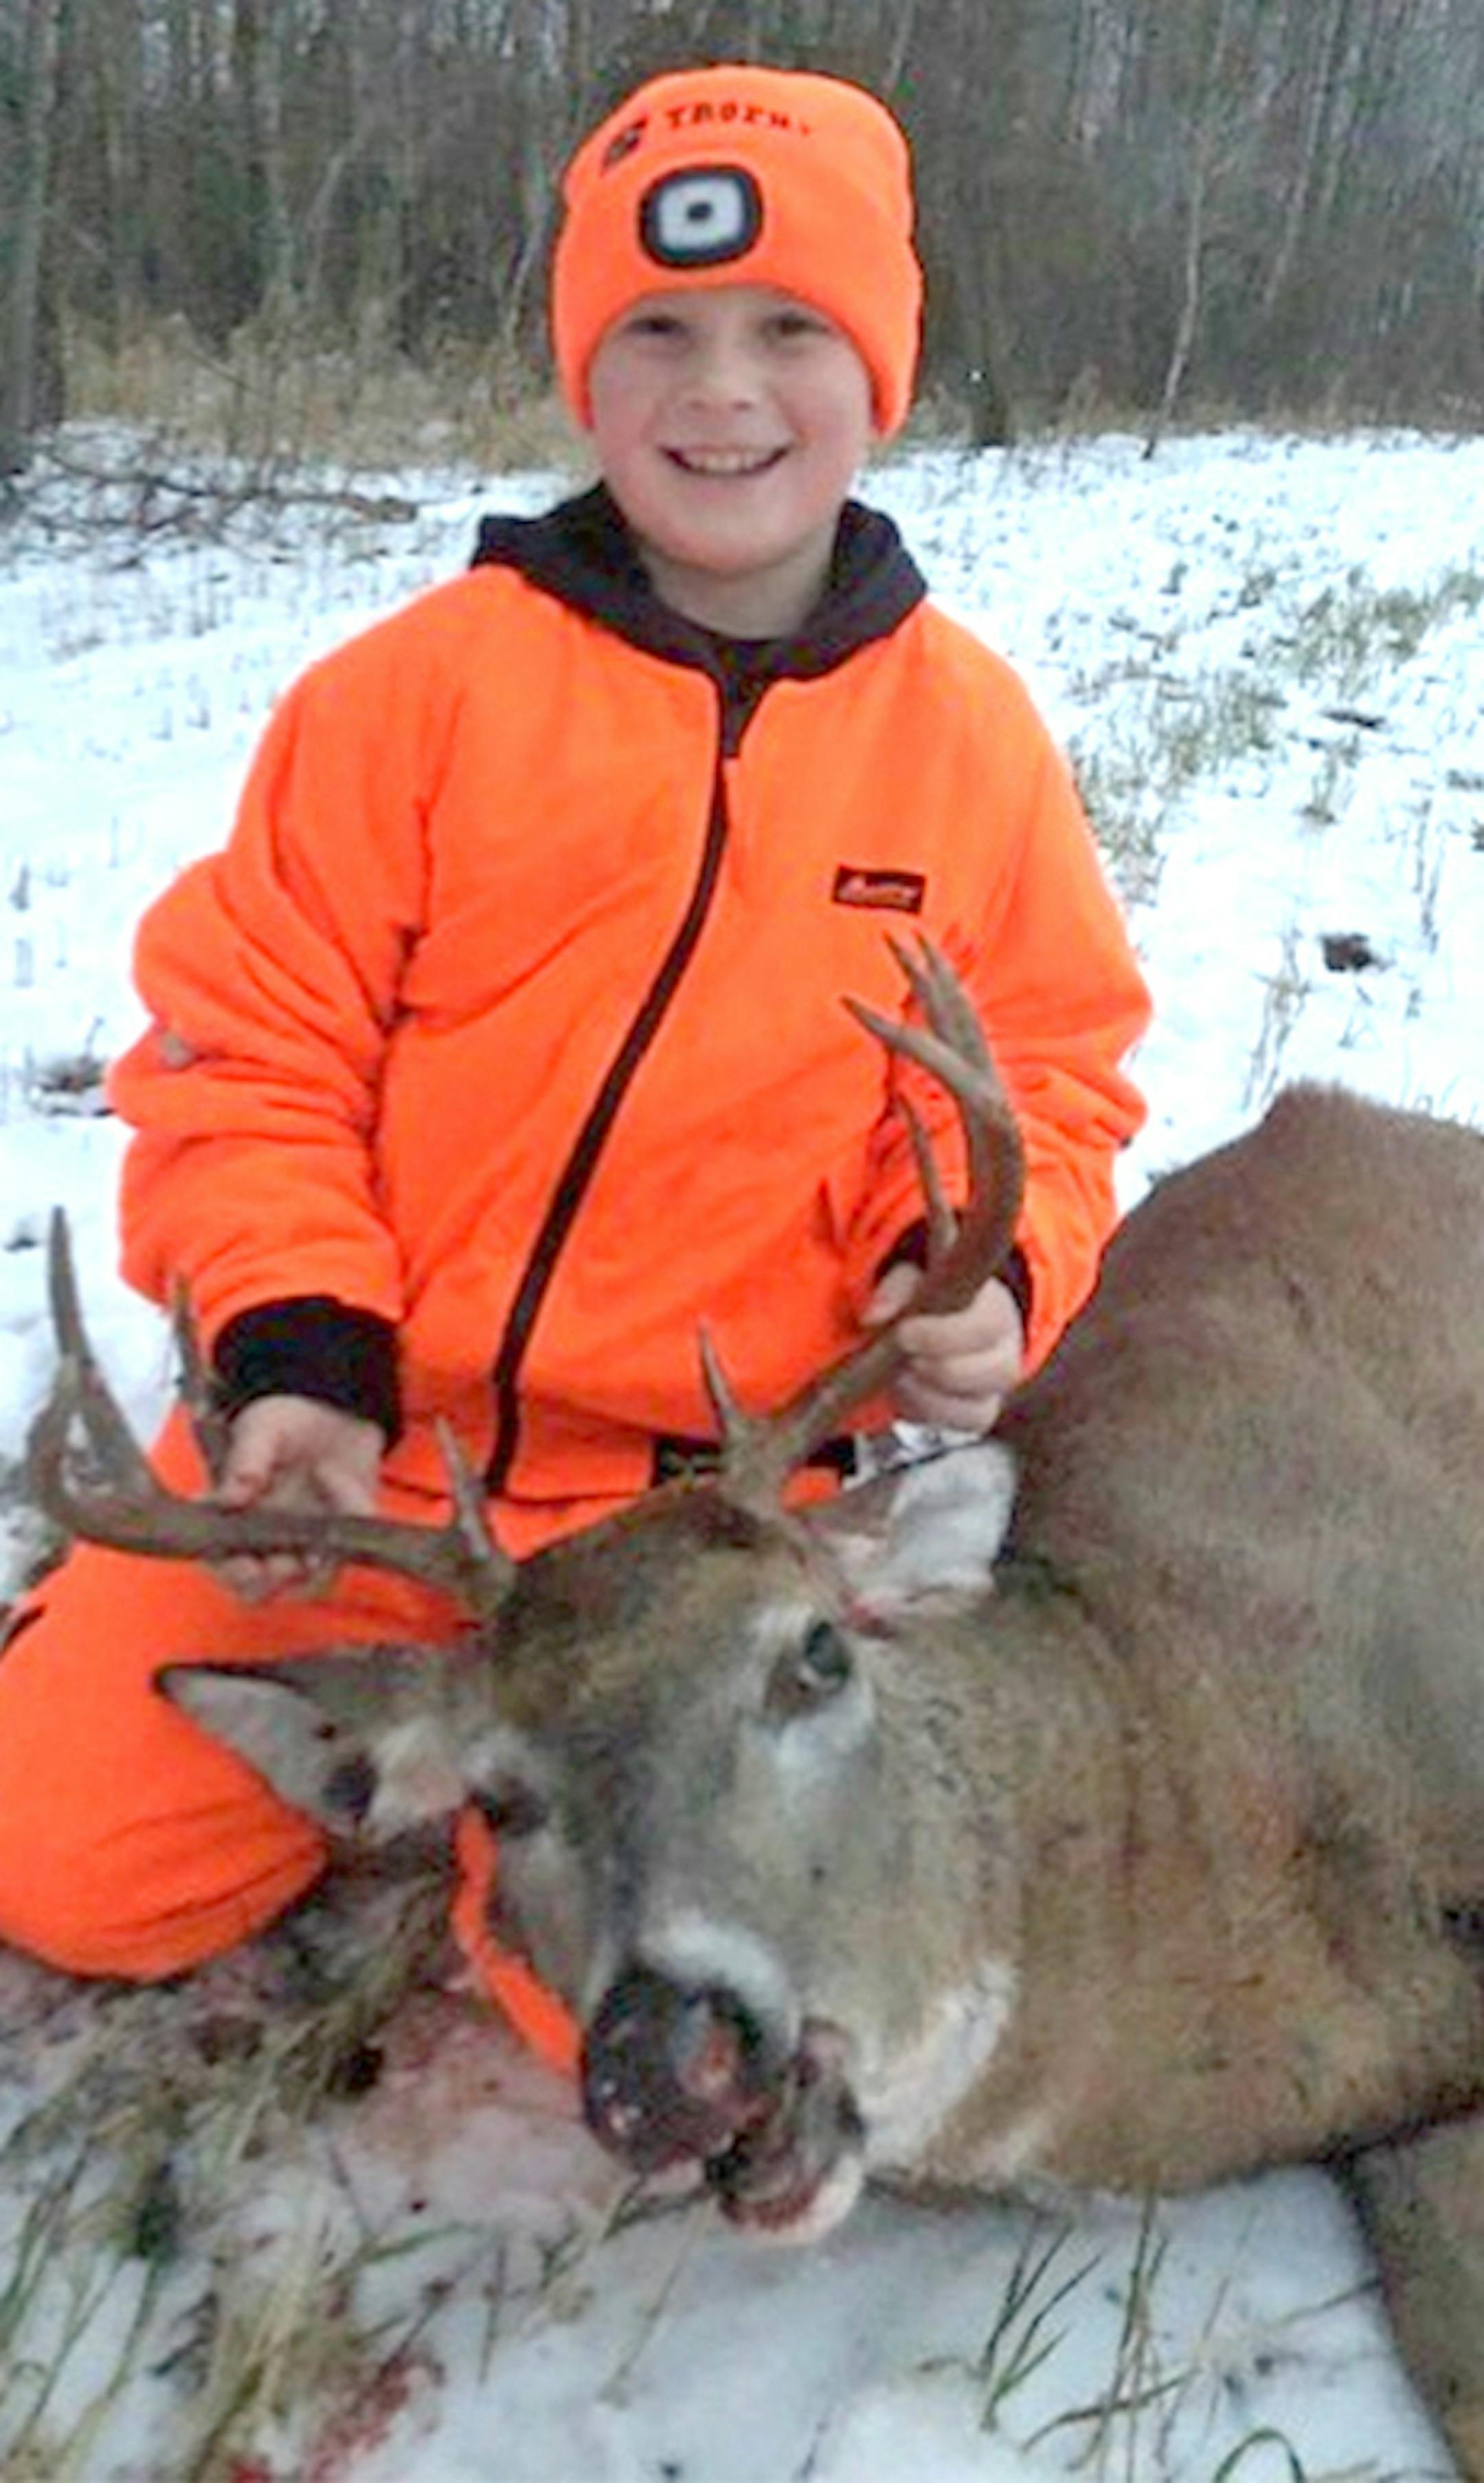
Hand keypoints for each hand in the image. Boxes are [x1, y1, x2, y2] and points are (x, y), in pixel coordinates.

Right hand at [212, 1395, 384, 1602]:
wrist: (336, 1412)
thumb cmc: (287, 1422)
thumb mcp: (262, 1429)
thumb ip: (246, 1461)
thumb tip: (229, 1497)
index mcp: (230, 1517)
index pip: (217, 1559)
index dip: (227, 1570)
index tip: (244, 1564)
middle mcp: (261, 1541)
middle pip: (255, 1589)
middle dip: (267, 1584)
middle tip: (284, 1564)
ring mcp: (300, 1547)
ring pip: (301, 1587)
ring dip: (309, 1576)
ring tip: (318, 1550)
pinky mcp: (338, 1544)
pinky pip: (345, 1558)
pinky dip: (348, 1538)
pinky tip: (346, 1496)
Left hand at [867, 1268, 1024, 1432]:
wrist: (941, 1318)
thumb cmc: (928, 1294)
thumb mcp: (911, 1277)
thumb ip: (896, 1289)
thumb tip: (876, 1316)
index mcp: (995, 1309)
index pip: (985, 1327)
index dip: (943, 1335)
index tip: (903, 1333)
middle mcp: (1004, 1352)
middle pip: (995, 1373)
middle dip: (940, 1371)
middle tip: (903, 1363)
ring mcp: (994, 1388)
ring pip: (980, 1409)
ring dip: (931, 1399)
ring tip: (899, 1379)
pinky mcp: (977, 1412)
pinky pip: (963, 1426)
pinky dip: (928, 1415)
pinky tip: (904, 1395)